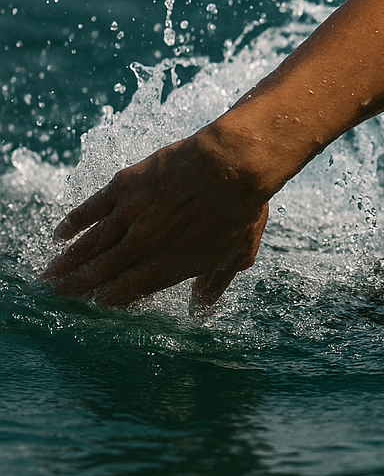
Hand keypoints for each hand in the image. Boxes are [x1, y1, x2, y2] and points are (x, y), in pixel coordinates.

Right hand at [42, 127, 271, 309]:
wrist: (234, 167)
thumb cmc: (243, 211)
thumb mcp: (237, 255)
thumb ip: (215, 283)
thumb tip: (201, 307)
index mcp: (168, 266)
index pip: (128, 290)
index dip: (108, 299)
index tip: (94, 304)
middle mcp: (144, 246)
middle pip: (101, 272)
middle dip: (76, 286)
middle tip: (56, 295)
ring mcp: (131, 216)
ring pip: (90, 245)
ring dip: (67, 262)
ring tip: (49, 276)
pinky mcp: (125, 188)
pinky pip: (91, 209)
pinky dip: (73, 224)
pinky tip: (58, 236)